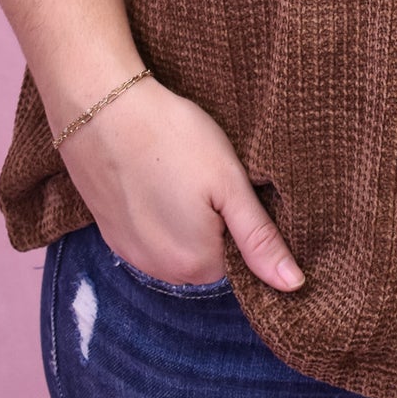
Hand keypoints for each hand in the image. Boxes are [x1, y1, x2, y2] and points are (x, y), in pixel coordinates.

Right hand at [55, 77, 304, 291]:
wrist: (102, 111)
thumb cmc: (174, 139)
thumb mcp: (229, 183)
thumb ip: (260, 239)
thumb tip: (294, 286)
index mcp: (197, 264)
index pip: (241, 258)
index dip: (243, 219)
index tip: (234, 185)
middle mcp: (162, 271)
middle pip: (209, 253)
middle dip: (215, 220)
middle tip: (208, 174)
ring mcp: (132, 254)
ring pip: (179, 243)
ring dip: (185, 217)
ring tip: (182, 172)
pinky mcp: (111, 234)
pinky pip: (150, 233)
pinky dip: (158, 211)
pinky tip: (157, 177)